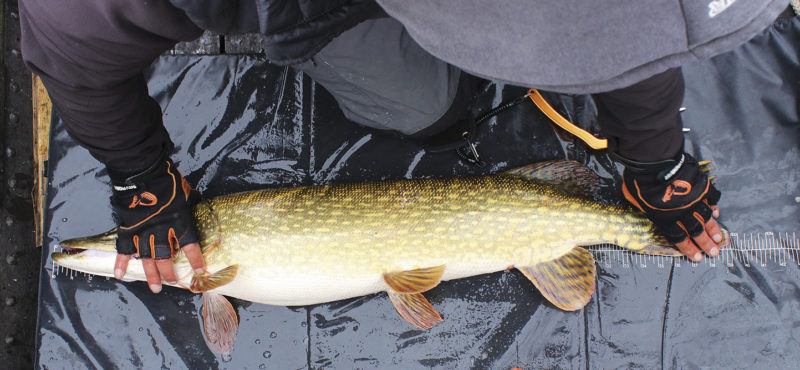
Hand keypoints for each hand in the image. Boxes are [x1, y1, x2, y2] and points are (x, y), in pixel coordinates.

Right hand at [109, 158, 204, 292]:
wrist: (142, 170)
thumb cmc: (167, 178)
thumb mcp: (186, 191)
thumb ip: (191, 202)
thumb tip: (200, 205)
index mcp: (179, 219)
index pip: (189, 244)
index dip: (195, 259)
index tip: (201, 271)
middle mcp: (161, 228)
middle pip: (166, 256)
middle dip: (170, 272)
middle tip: (172, 283)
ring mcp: (142, 229)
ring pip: (147, 257)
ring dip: (151, 274)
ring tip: (155, 288)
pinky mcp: (127, 226)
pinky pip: (123, 248)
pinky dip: (121, 262)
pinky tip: (120, 274)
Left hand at [619, 152, 726, 260]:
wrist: (654, 162)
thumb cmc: (639, 180)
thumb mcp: (633, 198)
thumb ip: (641, 206)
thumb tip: (642, 206)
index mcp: (664, 218)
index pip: (679, 237)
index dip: (688, 248)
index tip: (698, 257)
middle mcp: (682, 212)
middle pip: (696, 231)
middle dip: (706, 244)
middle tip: (714, 253)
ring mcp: (694, 199)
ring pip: (706, 218)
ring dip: (714, 229)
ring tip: (720, 239)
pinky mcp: (701, 186)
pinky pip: (711, 198)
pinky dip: (715, 206)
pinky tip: (717, 213)